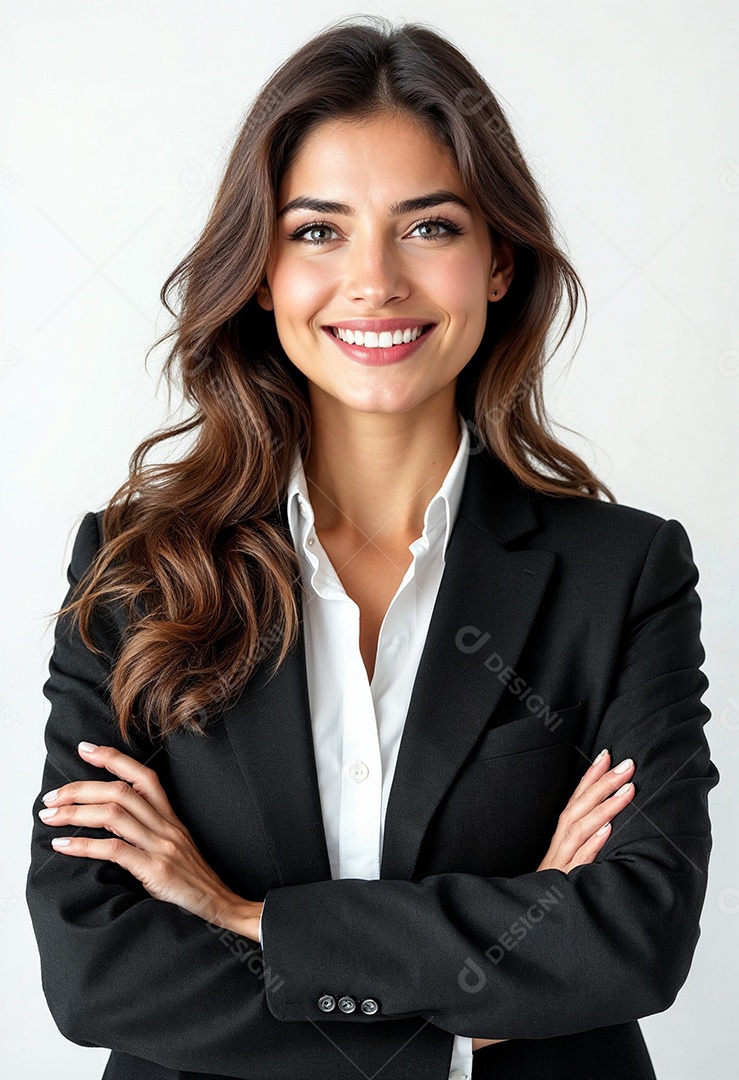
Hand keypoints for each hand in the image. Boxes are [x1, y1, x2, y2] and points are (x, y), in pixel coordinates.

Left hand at [38, 742, 260, 933]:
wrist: (220, 904)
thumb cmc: (191, 878)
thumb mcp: (174, 844)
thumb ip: (149, 828)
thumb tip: (110, 816)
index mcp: (170, 816)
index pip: (142, 775)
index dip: (112, 759)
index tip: (84, 750)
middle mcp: (166, 825)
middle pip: (120, 791)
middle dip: (79, 789)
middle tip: (51, 797)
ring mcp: (161, 846)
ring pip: (113, 814)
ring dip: (75, 813)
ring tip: (49, 816)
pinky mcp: (155, 870)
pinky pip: (114, 850)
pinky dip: (83, 845)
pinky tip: (62, 845)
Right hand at [470, 749, 635, 1051]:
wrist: (517, 940)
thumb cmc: (542, 908)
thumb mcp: (559, 879)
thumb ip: (574, 856)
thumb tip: (602, 834)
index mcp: (555, 848)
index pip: (573, 805)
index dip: (588, 779)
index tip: (605, 755)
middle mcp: (556, 853)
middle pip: (577, 811)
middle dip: (601, 783)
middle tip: (625, 762)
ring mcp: (559, 869)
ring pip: (581, 831)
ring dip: (605, 807)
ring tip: (627, 788)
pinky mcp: (562, 888)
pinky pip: (579, 864)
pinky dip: (592, 845)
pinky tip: (608, 830)